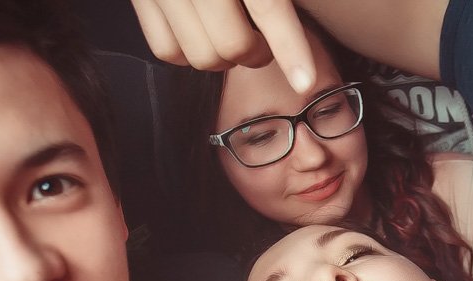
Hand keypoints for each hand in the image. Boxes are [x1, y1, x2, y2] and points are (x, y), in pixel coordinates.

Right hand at [131, 0, 316, 90]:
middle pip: (232, 45)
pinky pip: (167, 51)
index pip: (267, 8)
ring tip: (237, 34)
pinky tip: (205, 34)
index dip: (289, 47)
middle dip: (258, 54)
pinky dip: (190, 53)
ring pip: (200, 57)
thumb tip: (290, 12)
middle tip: (265, 42)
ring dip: (226, 59)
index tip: (305, 80)